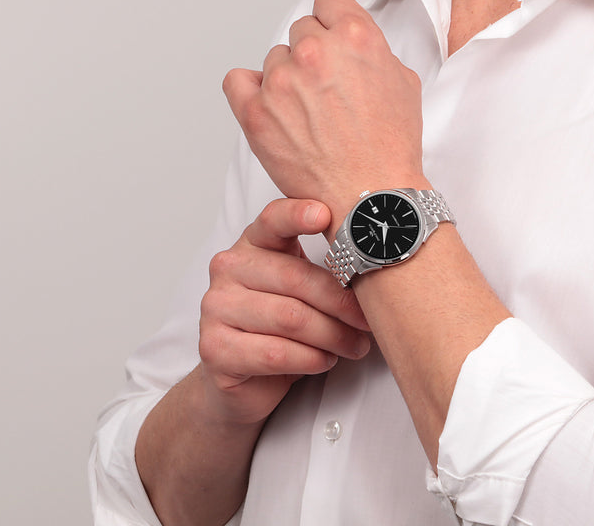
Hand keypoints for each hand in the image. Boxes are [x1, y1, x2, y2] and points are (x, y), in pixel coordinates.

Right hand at [198, 197, 371, 428]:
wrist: (247, 378)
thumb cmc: (285, 322)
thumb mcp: (306, 285)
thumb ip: (329, 265)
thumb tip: (379, 263)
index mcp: (254, 241)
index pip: (273, 218)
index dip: (297, 214)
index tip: (325, 215)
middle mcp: (230, 267)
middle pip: (296, 278)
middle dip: (341, 303)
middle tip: (368, 322)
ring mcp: (216, 306)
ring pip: (291, 318)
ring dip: (333, 336)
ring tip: (355, 345)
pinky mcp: (214, 348)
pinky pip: (275, 353)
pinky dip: (310, 359)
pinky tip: (325, 360)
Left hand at [222, 0, 428, 231]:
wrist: (372, 196)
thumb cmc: (391, 146)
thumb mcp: (403, 80)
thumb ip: (373, 50)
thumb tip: (351, 45)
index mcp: (355, 36)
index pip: (329, 2)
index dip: (334, 21)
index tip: (333, 38)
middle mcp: (315, 51)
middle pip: (302, 29)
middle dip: (315, 52)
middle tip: (328, 86)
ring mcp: (282, 81)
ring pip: (275, 57)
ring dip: (289, 76)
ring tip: (310, 111)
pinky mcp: (256, 112)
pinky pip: (237, 80)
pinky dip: (250, 88)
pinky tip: (269, 103)